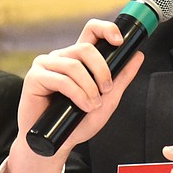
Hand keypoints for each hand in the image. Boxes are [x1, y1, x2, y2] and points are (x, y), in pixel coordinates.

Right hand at [0, 18, 143, 172]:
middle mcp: (61, 58)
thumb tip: (138, 56)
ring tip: (92, 105)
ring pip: (74, 65)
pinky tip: (82, 106)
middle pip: (85, 48)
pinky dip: (77, 94)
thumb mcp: (107, 100)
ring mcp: (46, 65)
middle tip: (107, 90)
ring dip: (89, 87)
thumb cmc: (76, 123)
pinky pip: (61, 79)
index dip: (106, 29)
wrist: (56, 144)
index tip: (119, 41)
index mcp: (77, 59)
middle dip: (102, 70)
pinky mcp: (34, 77)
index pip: (91, 32)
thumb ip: (121, 78)